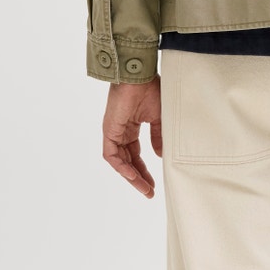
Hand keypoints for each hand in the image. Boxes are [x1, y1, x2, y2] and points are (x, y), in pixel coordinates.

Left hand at [102, 76, 162, 197]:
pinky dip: (121, 167)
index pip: (136, 154)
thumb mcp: (158, 118)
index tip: (154, 183)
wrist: (139, 76)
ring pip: (120, 162)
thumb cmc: (150, 90)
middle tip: (149, 192)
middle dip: (139, 178)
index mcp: (131, 127)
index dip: (144, 170)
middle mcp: (120, 131)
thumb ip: (158, 137)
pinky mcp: (109, 131)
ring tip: (144, 189)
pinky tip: (133, 176)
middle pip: (128, 161)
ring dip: (131, 177)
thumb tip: (160, 156)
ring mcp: (113, 132)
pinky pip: (112, 155)